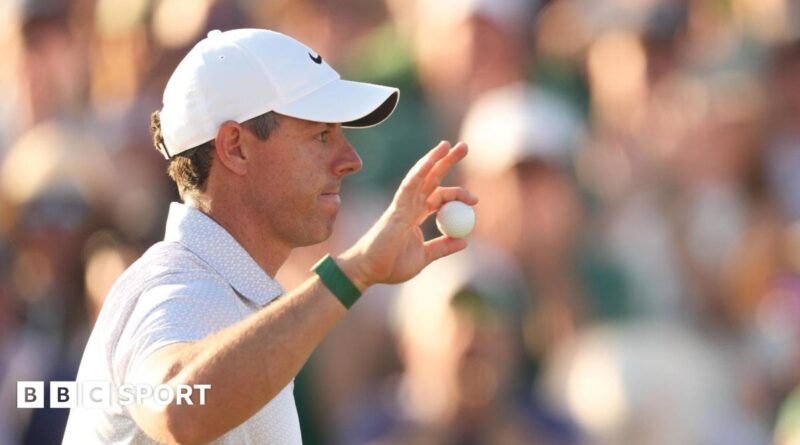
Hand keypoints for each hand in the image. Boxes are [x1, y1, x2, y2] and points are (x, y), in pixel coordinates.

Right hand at [337, 141, 477, 288]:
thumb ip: (442, 247)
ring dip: (434, 159)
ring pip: (421, 176)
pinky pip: (409, 186)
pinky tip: (431, 160)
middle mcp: (410, 205)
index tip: (475, 201)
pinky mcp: (396, 209)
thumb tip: (464, 240)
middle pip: (431, 178)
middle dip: (447, 161)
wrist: (369, 271)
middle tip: (464, 146)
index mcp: (416, 214)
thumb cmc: (391, 265)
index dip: (457, 193)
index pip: (439, 195)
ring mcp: (402, 205)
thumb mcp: (424, 256)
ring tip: (449, 144)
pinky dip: (420, 172)